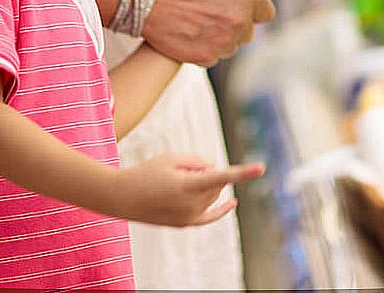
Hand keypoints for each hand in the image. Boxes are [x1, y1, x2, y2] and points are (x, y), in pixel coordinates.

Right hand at [110, 154, 263, 227]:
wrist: (122, 197)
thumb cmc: (146, 173)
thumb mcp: (171, 158)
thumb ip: (198, 161)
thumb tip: (215, 170)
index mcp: (188, 185)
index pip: (221, 176)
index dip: (242, 172)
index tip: (261, 168)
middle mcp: (192, 204)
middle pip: (216, 183)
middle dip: (206, 171)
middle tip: (181, 169)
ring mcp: (189, 217)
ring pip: (212, 195)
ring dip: (203, 184)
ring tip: (175, 182)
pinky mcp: (185, 224)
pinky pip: (209, 217)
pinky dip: (222, 210)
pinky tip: (233, 203)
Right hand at [141, 0, 274, 65]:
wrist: (147, 1)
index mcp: (244, 0)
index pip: (266, 11)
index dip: (254, 6)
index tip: (240, 3)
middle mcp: (237, 24)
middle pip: (248, 29)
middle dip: (237, 21)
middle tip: (215, 11)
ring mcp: (222, 44)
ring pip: (232, 44)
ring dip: (222, 35)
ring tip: (201, 22)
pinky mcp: (205, 58)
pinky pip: (215, 55)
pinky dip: (207, 47)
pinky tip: (192, 33)